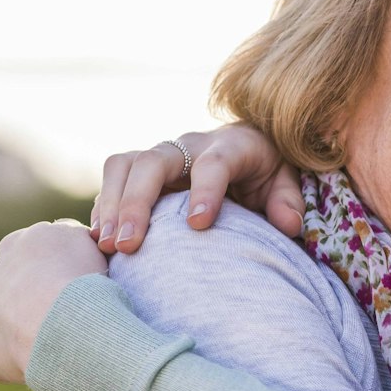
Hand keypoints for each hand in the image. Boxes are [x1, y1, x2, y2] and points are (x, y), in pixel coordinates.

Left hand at [0, 220, 106, 383]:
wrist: (66, 323)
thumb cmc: (80, 277)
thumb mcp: (84, 238)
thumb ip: (69, 236)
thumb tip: (66, 238)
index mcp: (13, 245)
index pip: (26, 252)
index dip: (48, 267)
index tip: (69, 280)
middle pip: (5, 287)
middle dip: (26, 299)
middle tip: (61, 313)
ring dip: (17, 330)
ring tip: (54, 341)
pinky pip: (1, 358)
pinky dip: (19, 361)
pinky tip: (46, 361)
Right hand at [90, 126, 302, 253]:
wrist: (243, 148)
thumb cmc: (265, 171)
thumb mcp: (284, 181)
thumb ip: (287, 201)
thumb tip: (288, 225)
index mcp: (231, 146)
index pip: (215, 163)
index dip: (206, 191)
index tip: (198, 225)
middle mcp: (190, 145)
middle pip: (154, 162)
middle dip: (138, 202)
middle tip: (129, 245)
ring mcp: (162, 155)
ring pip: (124, 165)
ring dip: (113, 205)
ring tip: (109, 246)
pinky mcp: (140, 168)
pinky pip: (114, 178)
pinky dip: (105, 208)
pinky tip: (102, 241)